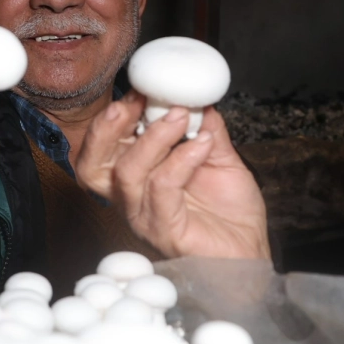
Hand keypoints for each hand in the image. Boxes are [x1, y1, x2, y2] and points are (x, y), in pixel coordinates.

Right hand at [75, 92, 270, 260]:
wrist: (250, 253)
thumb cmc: (230, 214)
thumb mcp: (219, 158)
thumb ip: (206, 128)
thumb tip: (198, 97)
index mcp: (137, 179)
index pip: (104, 148)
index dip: (114, 117)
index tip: (140, 90)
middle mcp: (132, 200)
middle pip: (92, 165)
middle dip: (107, 128)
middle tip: (137, 102)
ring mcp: (146, 218)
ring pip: (127, 173)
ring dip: (154, 138)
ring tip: (182, 117)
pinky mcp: (166, 231)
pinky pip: (163, 189)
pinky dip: (182, 160)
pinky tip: (204, 145)